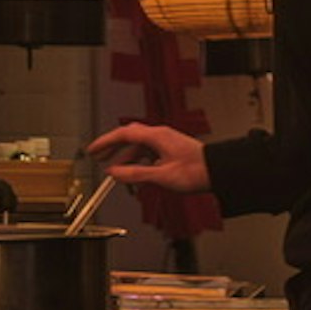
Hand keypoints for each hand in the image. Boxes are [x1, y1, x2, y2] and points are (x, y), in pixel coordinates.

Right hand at [89, 121, 208, 193]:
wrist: (218, 171)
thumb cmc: (196, 171)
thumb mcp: (161, 175)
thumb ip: (135, 174)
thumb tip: (114, 173)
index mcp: (156, 136)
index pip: (123, 134)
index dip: (105, 142)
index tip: (93, 150)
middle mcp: (160, 136)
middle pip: (129, 138)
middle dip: (113, 149)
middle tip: (100, 158)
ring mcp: (165, 142)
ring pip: (139, 148)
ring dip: (126, 159)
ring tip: (117, 174)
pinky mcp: (170, 150)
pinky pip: (148, 153)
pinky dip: (138, 162)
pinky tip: (136, 174)